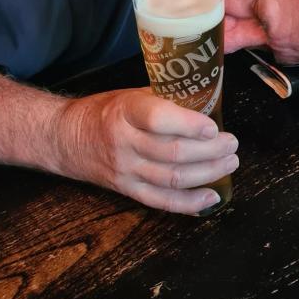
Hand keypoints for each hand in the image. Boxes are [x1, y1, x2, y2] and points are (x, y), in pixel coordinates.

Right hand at [55, 87, 238, 214]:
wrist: (66, 138)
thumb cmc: (105, 111)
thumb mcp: (131, 95)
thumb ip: (164, 100)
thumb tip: (205, 102)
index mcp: (125, 111)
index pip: (158, 118)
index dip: (189, 124)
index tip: (213, 126)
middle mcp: (124, 142)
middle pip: (172, 152)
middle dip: (210, 151)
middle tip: (232, 144)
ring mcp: (125, 170)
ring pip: (172, 178)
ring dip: (207, 174)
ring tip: (229, 164)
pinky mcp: (127, 190)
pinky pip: (162, 201)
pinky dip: (190, 203)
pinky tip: (212, 197)